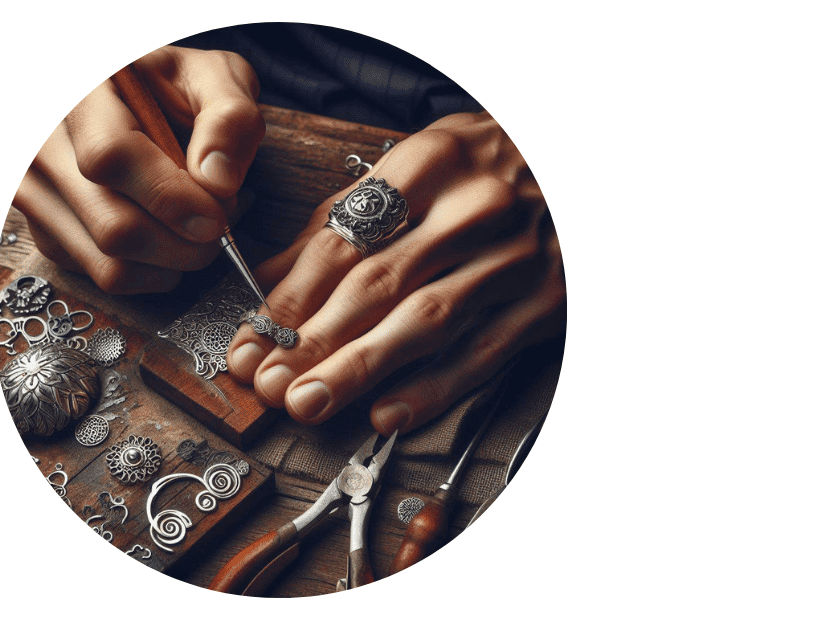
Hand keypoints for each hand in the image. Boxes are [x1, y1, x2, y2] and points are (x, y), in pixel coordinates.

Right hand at [13, 46, 264, 292]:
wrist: (133, 100)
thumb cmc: (174, 89)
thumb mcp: (214, 79)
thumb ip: (228, 118)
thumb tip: (217, 182)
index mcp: (79, 93)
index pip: (110, 158)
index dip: (171, 198)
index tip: (216, 215)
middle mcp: (40, 145)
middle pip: (113, 227)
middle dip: (185, 244)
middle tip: (221, 223)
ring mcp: (36, 193)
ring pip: (109, 264)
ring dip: (173, 263)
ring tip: (200, 228)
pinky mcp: (46, 232)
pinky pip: (105, 276)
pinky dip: (153, 271)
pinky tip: (172, 237)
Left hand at [225, 112, 565, 433]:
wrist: (583, 164)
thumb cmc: (489, 163)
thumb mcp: (417, 165)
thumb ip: (341, 219)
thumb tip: (271, 281)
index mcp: (430, 162)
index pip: (343, 241)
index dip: (290, 299)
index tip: (252, 339)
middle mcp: (473, 209)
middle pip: (377, 284)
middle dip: (313, 341)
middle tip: (267, 382)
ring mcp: (514, 258)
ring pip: (424, 322)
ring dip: (360, 369)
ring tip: (308, 401)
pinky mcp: (545, 301)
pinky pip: (481, 353)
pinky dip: (431, 388)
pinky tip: (385, 413)